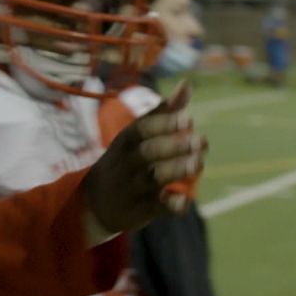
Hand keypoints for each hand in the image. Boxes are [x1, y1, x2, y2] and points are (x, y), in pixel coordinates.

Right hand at [83, 81, 206, 233]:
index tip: (189, 118)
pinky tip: (186, 200)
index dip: (164, 123)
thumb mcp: (137, 135)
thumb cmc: (125, 160)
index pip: (142, 129)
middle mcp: (126, 163)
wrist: (94, 203)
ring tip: (199, 163)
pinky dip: (171, 204)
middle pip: (148, 152)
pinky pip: (156, 208)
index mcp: (126, 142)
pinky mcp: (139, 211)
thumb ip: (164, 111)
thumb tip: (187, 84)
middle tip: (202, 140)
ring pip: (153, 178)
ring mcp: (131, 188)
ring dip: (177, 170)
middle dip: (175, 146)